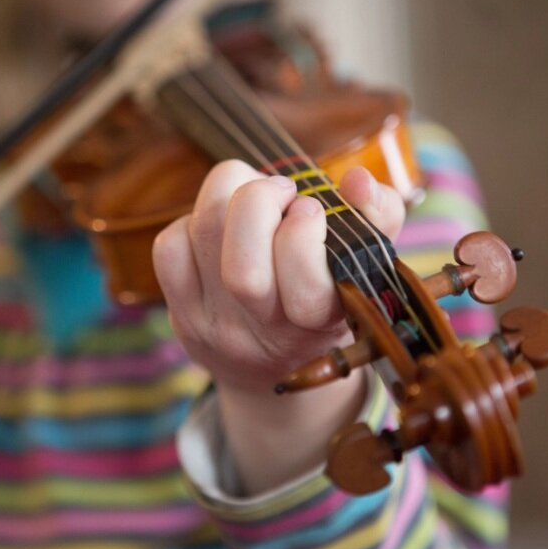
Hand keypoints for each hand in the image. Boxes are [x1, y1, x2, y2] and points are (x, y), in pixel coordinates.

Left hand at [153, 160, 404, 393]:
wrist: (268, 368)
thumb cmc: (326, 296)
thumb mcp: (362, 265)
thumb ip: (377, 217)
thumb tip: (357, 180)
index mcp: (320, 322)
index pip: (306, 287)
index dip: (306, 232)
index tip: (312, 211)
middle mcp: (264, 332)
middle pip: (243, 270)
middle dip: (259, 202)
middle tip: (280, 192)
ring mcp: (216, 325)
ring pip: (203, 237)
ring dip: (227, 194)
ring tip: (252, 196)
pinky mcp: (180, 312)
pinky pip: (170, 246)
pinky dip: (191, 222)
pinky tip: (218, 229)